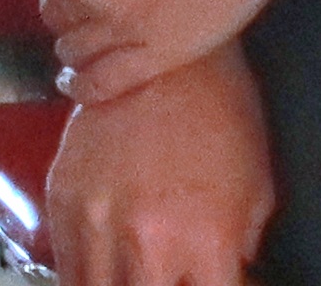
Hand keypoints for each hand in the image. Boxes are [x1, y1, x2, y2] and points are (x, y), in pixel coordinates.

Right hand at [43, 46, 273, 285]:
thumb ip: (240, 247)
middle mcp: (147, 242)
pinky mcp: (63, 199)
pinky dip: (83, 271)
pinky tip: (103, 263)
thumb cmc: (221, 113)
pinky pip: (63, 263)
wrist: (166, 57)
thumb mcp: (256, 190)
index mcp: (206, 243)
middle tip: (169, 275)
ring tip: (130, 273)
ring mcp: (97, 222)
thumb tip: (232, 274)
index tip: (210, 281)